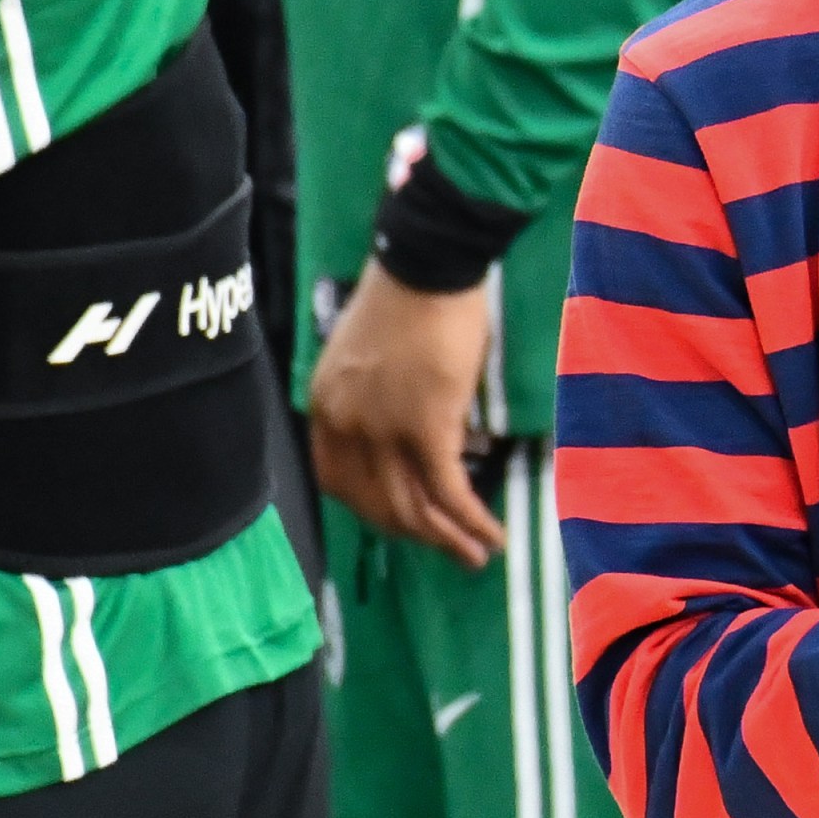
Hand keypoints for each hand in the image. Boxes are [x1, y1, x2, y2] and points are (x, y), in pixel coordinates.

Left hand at [307, 259, 505, 567]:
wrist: (431, 261)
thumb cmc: (412, 294)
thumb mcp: (372, 352)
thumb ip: (376, 397)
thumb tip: (410, 431)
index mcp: (326, 406)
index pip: (339, 482)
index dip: (375, 511)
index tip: (408, 521)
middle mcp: (346, 425)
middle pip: (377, 504)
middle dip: (416, 536)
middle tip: (451, 551)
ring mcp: (383, 428)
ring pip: (412, 506)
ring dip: (446, 538)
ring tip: (477, 555)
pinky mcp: (427, 425)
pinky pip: (447, 488)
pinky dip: (469, 519)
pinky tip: (492, 534)